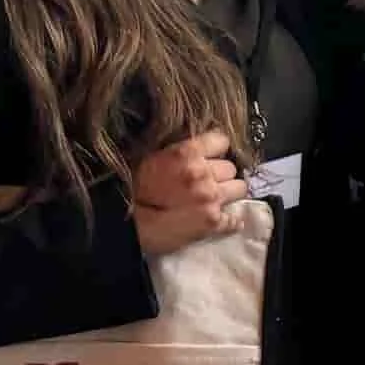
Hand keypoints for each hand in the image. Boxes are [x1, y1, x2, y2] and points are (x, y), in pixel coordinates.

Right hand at [130, 131, 246, 255]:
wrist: (124, 224)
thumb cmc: (131, 189)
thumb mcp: (151, 158)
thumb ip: (178, 151)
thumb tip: (196, 148)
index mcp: (187, 153)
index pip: (221, 140)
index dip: (216, 149)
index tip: (211, 156)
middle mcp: (204, 173)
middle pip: (231, 168)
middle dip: (221, 174)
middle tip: (208, 181)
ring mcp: (211, 198)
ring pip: (240, 188)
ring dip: (229, 193)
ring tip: (215, 198)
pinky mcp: (213, 222)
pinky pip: (235, 219)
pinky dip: (231, 220)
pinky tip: (222, 220)